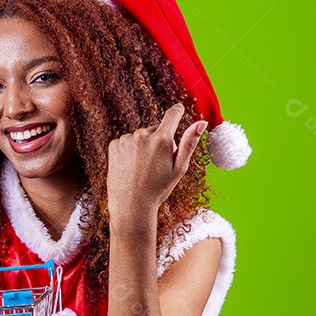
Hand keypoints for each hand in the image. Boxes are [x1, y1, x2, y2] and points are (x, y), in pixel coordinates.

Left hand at [106, 103, 205, 229]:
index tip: (179, 109)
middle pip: (156, 130)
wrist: (131, 206)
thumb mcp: (179, 168)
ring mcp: (126, 139)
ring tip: (142, 169)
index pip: (172, 115)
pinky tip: (130, 167)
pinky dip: (128, 151)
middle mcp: (143, 135)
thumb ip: (190, 143)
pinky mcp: (114, 145)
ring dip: (143, 147)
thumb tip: (201, 123)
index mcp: (162, 139)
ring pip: (140, 137)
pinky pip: (125, 142)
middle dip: (159, 142)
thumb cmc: (158, 189)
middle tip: (157, 165)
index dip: (177, 111)